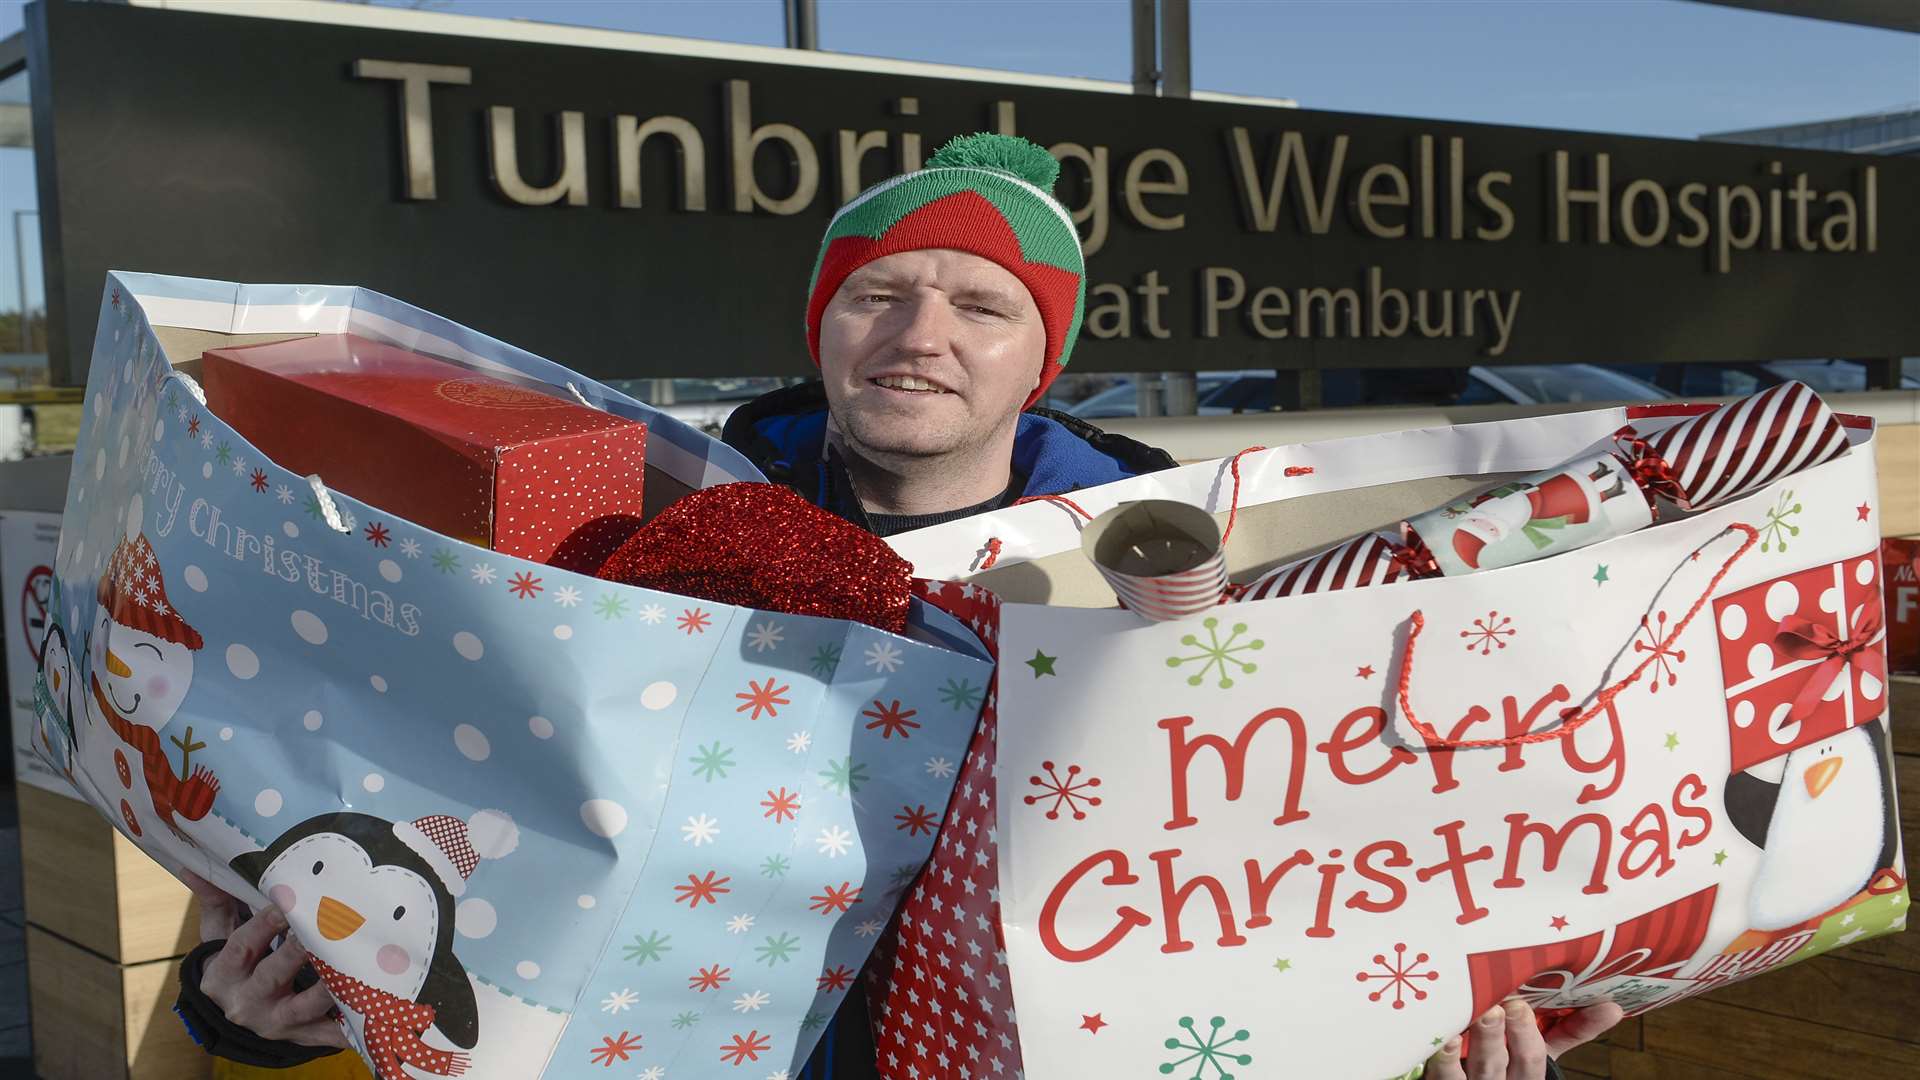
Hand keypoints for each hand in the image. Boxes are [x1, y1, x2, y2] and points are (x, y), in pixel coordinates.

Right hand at [181, 869, 348, 1048]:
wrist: (236, 1019)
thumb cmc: (234, 966)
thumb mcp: (218, 937)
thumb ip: (216, 901)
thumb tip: (193, 868)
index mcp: (223, 975)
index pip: (242, 945)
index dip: (265, 923)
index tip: (288, 901)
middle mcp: (246, 1002)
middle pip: (274, 973)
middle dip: (299, 950)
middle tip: (328, 925)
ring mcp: (277, 1022)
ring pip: (306, 1004)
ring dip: (331, 985)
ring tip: (356, 963)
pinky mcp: (303, 1035)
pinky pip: (330, 1033)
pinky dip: (351, 1026)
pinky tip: (376, 1013)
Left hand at [1423, 997, 1624, 1079]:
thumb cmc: (1510, 1067)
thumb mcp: (1541, 1055)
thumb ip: (1572, 1031)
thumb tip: (1614, 1006)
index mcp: (1526, 1076)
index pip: (1534, 1059)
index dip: (1528, 1036)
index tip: (1520, 1006)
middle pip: (1507, 1064)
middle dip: (1509, 1037)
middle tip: (1506, 1006)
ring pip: (1478, 1069)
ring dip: (1479, 1042)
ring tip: (1480, 1015)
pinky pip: (1442, 1076)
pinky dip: (1443, 1058)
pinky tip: (1443, 1039)